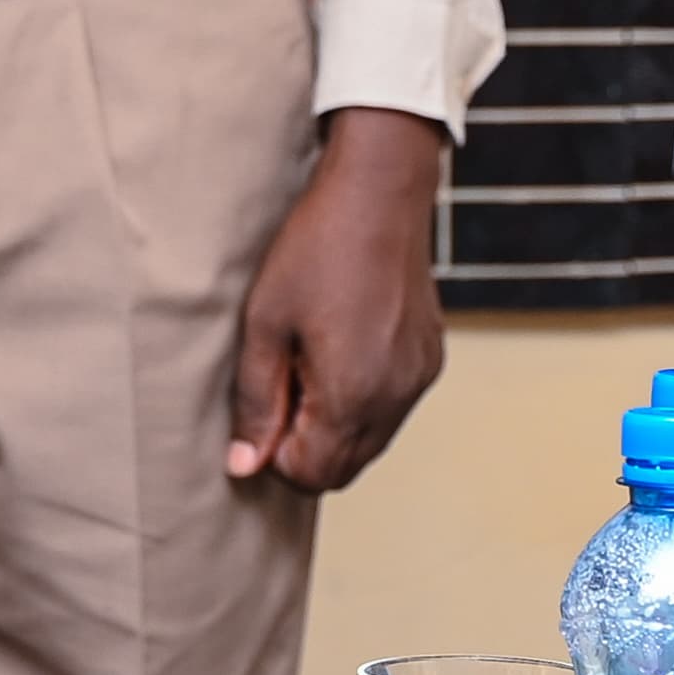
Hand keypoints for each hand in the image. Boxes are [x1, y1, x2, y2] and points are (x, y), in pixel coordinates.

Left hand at [229, 107, 449, 492]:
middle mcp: (396, 399)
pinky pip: (391, 409)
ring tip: (303, 363)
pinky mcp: (429, 361)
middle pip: (343, 468)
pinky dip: (360, 402)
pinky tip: (336, 351)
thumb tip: (244, 465)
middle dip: (303, 446)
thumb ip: (256, 402)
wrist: (378, 200)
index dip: (274, 454)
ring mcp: (418, 381)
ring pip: (369, 443)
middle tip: (277, 386)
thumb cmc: (313, 254)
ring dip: (331, 426)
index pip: (312, 475)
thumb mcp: (264, 325)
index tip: (259, 408)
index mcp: (353, 396)